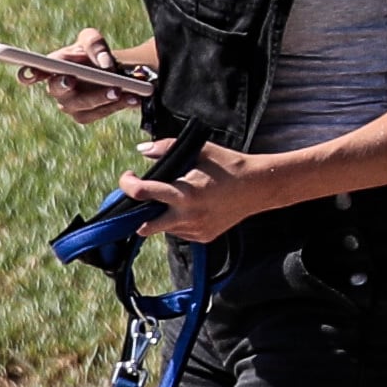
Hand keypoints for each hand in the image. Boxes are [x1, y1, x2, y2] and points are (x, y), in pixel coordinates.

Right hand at [41, 28, 147, 120]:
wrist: (112, 71)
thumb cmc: (95, 54)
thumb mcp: (93, 41)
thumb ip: (95, 44)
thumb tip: (104, 64)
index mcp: (53, 67)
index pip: (34, 71)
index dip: (28, 74)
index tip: (31, 73)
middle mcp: (56, 88)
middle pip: (56, 89)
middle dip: (64, 85)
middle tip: (72, 80)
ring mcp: (69, 104)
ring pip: (80, 104)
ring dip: (101, 97)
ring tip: (121, 90)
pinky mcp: (84, 115)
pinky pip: (97, 113)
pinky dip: (116, 105)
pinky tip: (132, 97)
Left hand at [119, 139, 280, 244]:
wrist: (260, 186)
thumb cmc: (229, 166)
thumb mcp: (201, 151)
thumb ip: (167, 148)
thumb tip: (142, 149)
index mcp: (185, 193)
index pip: (142, 193)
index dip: (127, 185)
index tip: (128, 177)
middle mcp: (187, 216)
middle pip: (144, 227)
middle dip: (137, 216)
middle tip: (141, 200)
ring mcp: (195, 230)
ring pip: (163, 229)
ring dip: (160, 216)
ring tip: (176, 199)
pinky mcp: (203, 237)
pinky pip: (179, 233)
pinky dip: (177, 222)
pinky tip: (192, 208)